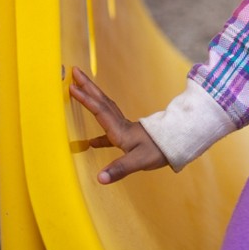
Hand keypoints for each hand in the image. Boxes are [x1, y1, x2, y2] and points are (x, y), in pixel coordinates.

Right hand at [68, 67, 168, 183]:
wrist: (176, 144)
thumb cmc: (158, 151)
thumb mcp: (139, 161)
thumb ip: (119, 169)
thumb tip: (100, 178)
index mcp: (119, 130)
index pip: (99, 110)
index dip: (85, 99)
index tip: (71, 87)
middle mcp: (119, 125)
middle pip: (100, 101)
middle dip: (87, 86)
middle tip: (74, 71)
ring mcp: (123, 129)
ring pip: (104, 109)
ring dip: (91, 99)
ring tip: (78, 91)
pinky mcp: (127, 137)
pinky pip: (108, 129)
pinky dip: (98, 133)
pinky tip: (91, 142)